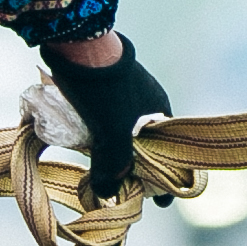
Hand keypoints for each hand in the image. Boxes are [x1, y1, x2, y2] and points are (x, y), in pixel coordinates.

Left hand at [45, 34, 170, 203]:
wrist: (78, 44)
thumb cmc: (104, 89)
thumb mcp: (112, 133)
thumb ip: (113, 165)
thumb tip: (107, 195)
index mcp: (159, 112)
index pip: (168, 154)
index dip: (163, 180)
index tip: (158, 201)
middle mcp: (146, 104)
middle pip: (144, 145)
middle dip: (136, 169)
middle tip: (126, 192)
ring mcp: (125, 94)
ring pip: (124, 132)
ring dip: (115, 152)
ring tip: (104, 174)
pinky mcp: (103, 88)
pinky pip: (106, 119)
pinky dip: (100, 135)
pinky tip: (88, 146)